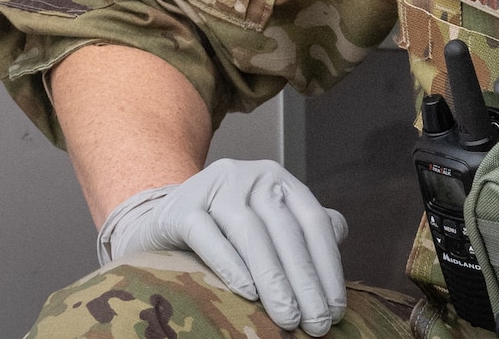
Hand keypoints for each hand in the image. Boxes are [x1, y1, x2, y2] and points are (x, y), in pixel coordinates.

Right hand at [99, 160, 350, 334]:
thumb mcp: (265, 221)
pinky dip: (230, 263)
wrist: (159, 221)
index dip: (328, 266)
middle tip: (317, 323)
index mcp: (278, 181)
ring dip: (273, 279)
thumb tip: (339, 234)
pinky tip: (246, 293)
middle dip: (305, 281)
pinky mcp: (181, 207)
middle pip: (285, 230)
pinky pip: (208, 235)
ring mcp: (214, 187)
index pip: (313, 222)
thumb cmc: (222, 230)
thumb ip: (300, 226)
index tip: (336, 309)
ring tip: (287, 317)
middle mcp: (250, 176)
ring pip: (251, 232)